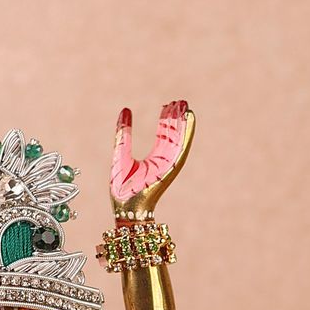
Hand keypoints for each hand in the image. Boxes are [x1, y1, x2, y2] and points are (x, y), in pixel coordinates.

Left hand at [111, 99, 193, 213]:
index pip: (163, 136)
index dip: (166, 120)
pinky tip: (188, 119)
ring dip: (183, 123)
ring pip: (179, 139)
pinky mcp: (170, 167)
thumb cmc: (122, 188)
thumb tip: (126, 110)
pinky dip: (186, 133)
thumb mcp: (121, 153)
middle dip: (176, 119)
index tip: (168, 105)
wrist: (125, 208)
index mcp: (154, 159)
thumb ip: (123, 133)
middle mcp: (164, 161)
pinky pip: (181, 147)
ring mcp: (168, 164)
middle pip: (173, 135)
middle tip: (179, 101)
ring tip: (185, 106)